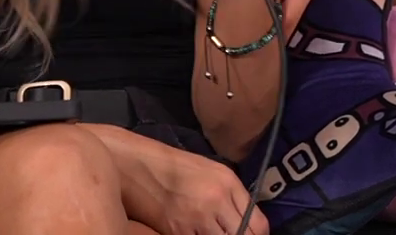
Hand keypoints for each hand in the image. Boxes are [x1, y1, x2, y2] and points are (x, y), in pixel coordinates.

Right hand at [110, 130, 266, 234]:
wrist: (137, 166)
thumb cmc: (174, 167)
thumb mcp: (212, 172)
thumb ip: (232, 196)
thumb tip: (246, 221)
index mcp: (228, 184)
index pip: (258, 224)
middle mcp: (217, 201)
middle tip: (230, 234)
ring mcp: (196, 219)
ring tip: (209, 231)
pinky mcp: (176, 232)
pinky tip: (192, 232)